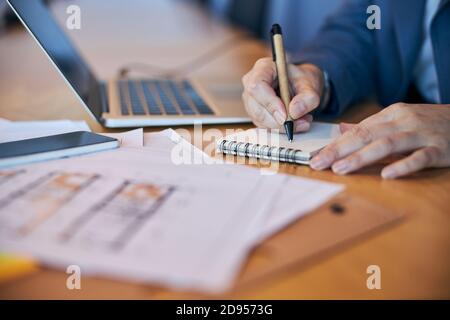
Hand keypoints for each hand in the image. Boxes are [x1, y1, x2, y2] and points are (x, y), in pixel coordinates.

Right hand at [242, 58, 324, 131]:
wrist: (300, 85)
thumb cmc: (302, 80)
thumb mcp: (311, 84)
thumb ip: (307, 97)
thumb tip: (294, 112)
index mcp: (263, 68)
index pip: (258, 86)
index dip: (270, 103)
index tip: (285, 115)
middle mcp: (251, 83)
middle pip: (257, 108)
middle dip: (278, 120)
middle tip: (301, 122)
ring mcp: (250, 100)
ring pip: (260, 120)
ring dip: (282, 126)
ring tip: (303, 120)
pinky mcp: (254, 113)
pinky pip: (264, 126)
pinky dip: (281, 128)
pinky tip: (295, 122)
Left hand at [310, 103, 449, 178]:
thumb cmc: (429, 123)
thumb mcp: (399, 120)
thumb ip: (371, 127)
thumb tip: (341, 130)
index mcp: (391, 114)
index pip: (357, 130)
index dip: (334, 144)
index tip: (314, 156)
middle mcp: (404, 121)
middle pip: (366, 135)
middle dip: (338, 150)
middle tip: (318, 163)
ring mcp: (422, 134)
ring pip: (387, 144)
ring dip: (361, 157)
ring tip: (340, 168)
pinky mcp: (440, 148)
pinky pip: (420, 157)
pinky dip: (403, 165)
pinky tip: (386, 174)